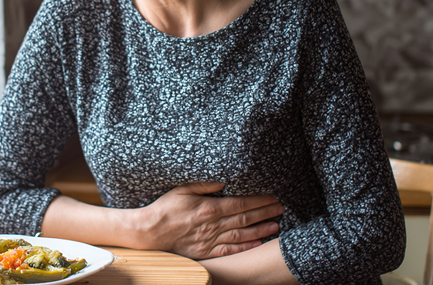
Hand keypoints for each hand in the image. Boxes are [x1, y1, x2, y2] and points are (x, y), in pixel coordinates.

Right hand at [135, 182, 283, 259]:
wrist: (151, 231)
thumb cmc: (165, 208)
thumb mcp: (182, 189)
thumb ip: (204, 185)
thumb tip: (224, 181)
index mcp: (208, 208)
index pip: (241, 204)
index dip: (259, 201)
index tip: (272, 198)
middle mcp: (213, 225)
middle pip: (245, 219)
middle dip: (265, 213)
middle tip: (281, 209)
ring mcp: (210, 239)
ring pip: (242, 235)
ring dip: (261, 230)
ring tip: (276, 225)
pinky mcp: (206, 251)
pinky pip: (230, 249)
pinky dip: (245, 246)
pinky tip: (257, 243)